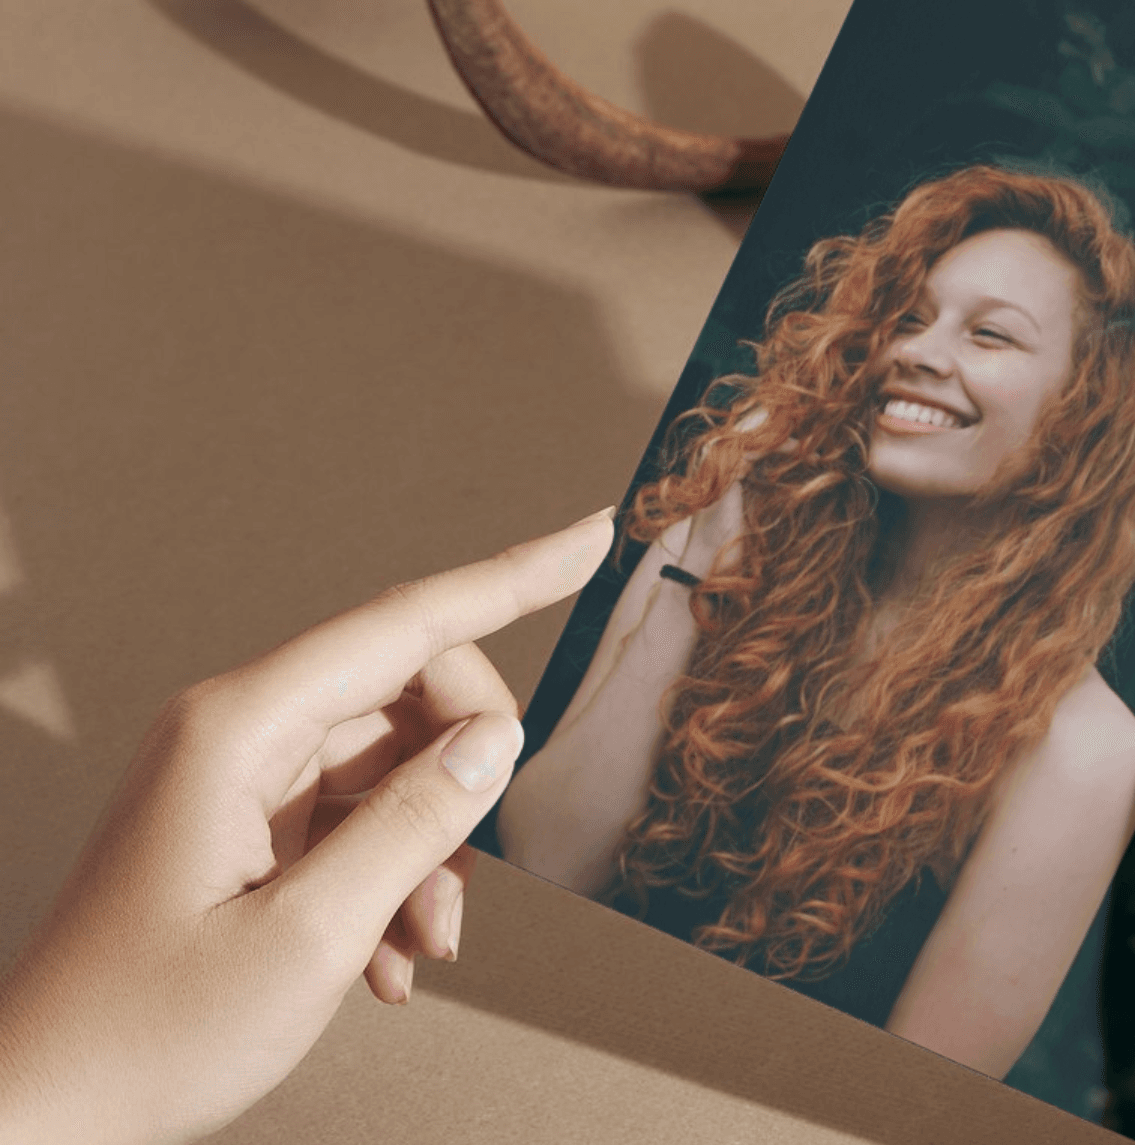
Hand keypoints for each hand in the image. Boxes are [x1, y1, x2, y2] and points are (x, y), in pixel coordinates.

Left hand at [0, 508, 615, 1144]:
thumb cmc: (147, 1034)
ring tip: (422, 947)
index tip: (589, 538)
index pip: (406, 623)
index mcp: (239, 730)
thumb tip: (496, 739)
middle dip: (464, 779)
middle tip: (470, 877)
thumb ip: (414, 824)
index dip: (511, 579)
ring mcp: (237, 778)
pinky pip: (355, 818)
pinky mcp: (243, 826)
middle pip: (408, 697)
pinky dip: (392, 882)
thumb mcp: (310, 937)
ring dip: (429, 853)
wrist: (45, 1109)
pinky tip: (387, 963)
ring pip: (391, 767)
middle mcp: (237, 733)